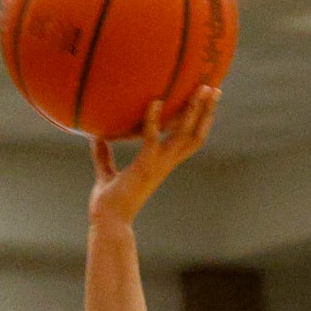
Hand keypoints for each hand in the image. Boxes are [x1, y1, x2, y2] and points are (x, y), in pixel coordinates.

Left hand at [89, 87, 219, 229]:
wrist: (107, 223)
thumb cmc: (108, 204)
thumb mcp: (106, 174)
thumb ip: (104, 155)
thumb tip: (96, 136)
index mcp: (161, 164)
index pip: (188, 140)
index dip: (199, 122)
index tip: (205, 103)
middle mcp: (165, 163)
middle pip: (195, 134)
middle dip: (206, 112)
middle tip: (214, 87)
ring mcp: (157, 165)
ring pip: (185, 134)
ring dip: (194, 110)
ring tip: (202, 88)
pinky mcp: (144, 167)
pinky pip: (152, 139)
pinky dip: (153, 120)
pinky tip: (154, 102)